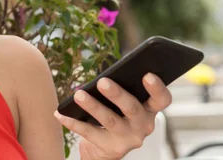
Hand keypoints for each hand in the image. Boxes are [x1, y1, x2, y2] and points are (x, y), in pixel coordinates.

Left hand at [53, 73, 172, 159]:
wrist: (105, 148)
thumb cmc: (115, 114)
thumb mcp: (123, 103)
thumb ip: (121, 89)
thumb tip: (102, 77)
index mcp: (149, 109)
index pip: (162, 99)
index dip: (157, 88)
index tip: (147, 74)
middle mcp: (143, 125)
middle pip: (132, 108)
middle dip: (117, 94)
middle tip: (102, 81)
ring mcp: (128, 138)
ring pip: (110, 120)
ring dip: (93, 106)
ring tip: (78, 94)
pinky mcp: (111, 148)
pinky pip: (89, 133)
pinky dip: (73, 122)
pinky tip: (60, 114)